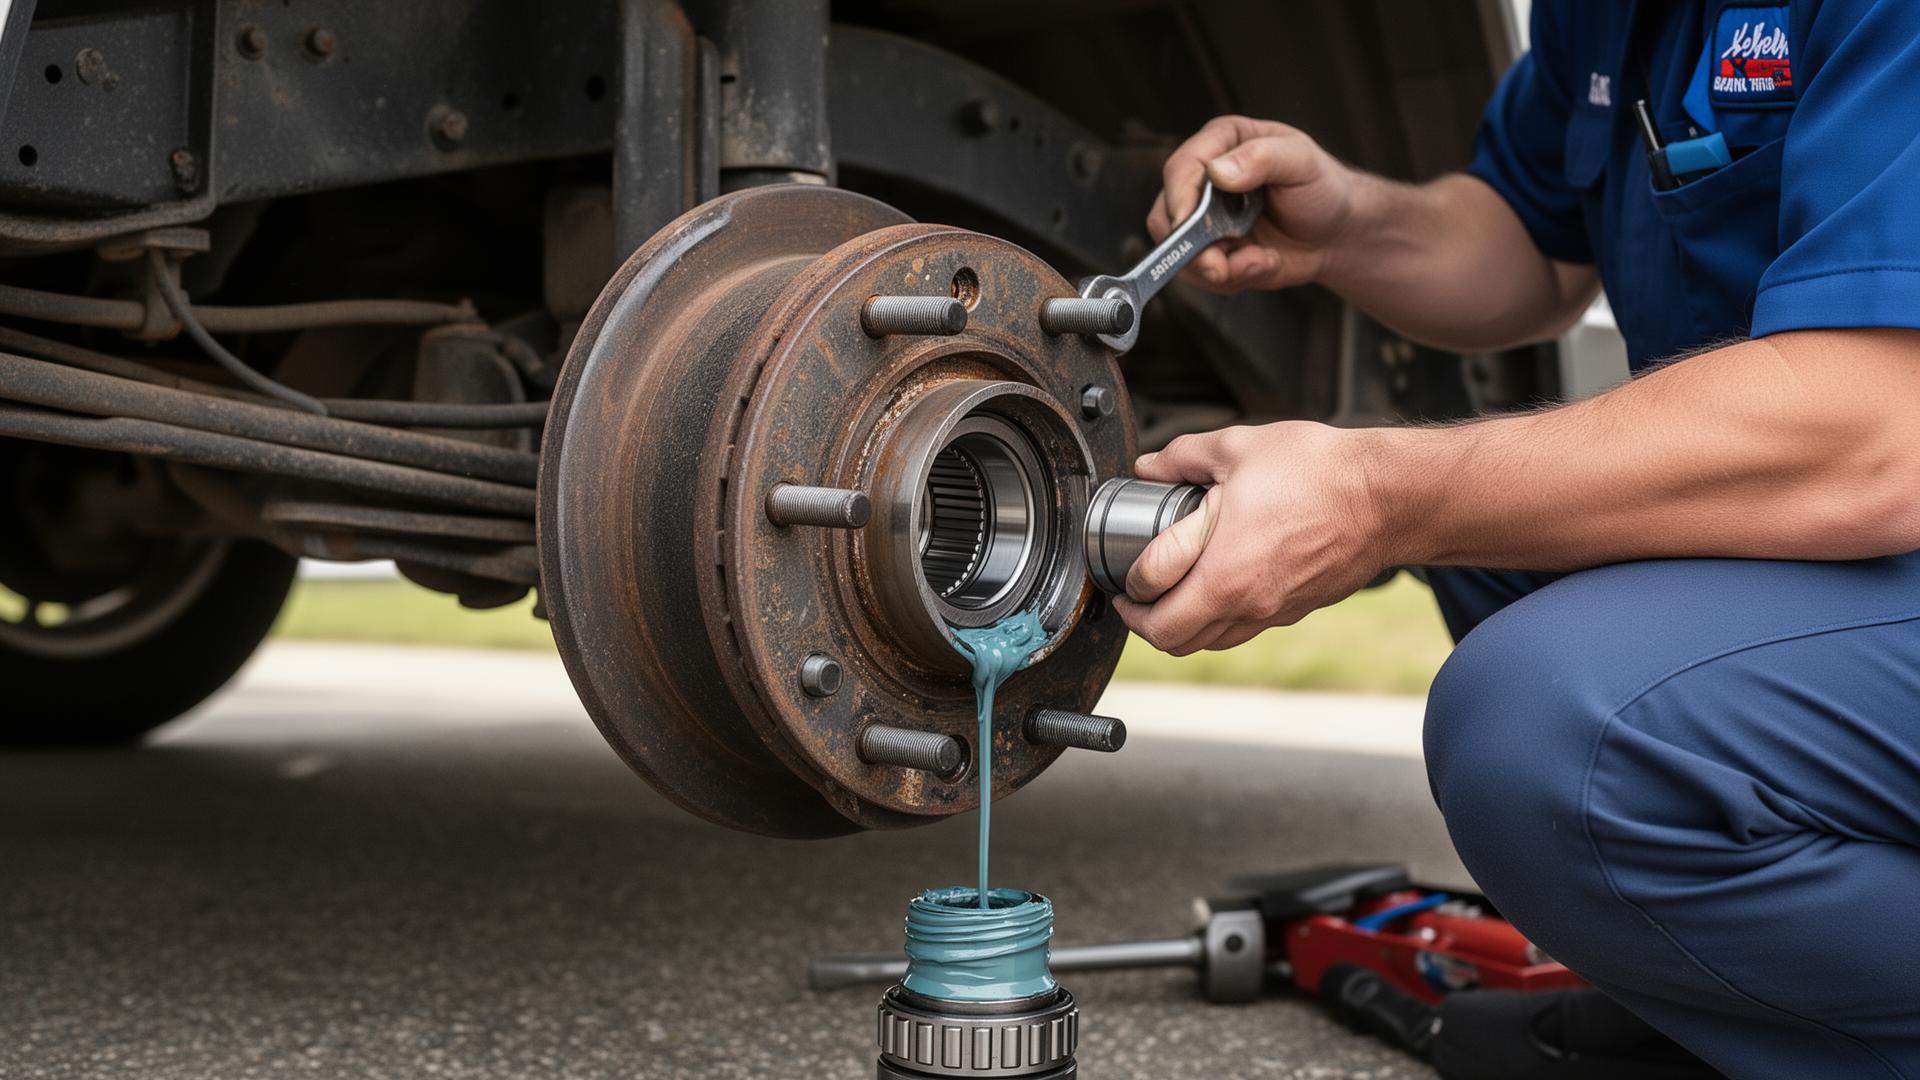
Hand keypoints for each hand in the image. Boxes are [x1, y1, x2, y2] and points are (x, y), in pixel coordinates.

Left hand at [1113, 423, 1388, 655]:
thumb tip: (1149, 467)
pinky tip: (1213, 589)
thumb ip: (1181, 458)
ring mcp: (1270, 612)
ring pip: (1206, 643)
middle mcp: (1244, 602)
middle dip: (1142, 622)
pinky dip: (1214, 621)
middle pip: (1171, 640)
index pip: (1150, 596)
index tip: (1124, 573)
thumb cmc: (1321, 473)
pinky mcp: (1292, 611)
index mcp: (1222, 568)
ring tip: (1167, 598)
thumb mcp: (1238, 448)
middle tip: (1132, 599)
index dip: (1127, 585)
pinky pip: (1239, 631)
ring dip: (1178, 627)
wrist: (1387, 497)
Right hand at [1150, 115, 1359, 294]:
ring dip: (1221, 268)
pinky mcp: (1213, 252)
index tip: (1188, 226)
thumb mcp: (1301, 162)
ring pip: (1180, 252)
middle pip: (1167, 215)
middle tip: (1222, 265)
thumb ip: (1262, 158)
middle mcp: (1206, 181)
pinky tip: (1264, 262)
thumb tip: (1218, 172)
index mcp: (1222, 144)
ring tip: (1262, 260)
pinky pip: (1201, 275)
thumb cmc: (1322, 189)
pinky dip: (1234, 278)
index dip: (1179, 199)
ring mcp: (1206, 220)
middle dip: (1193, 248)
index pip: (1180, 168)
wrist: (1336, 233)